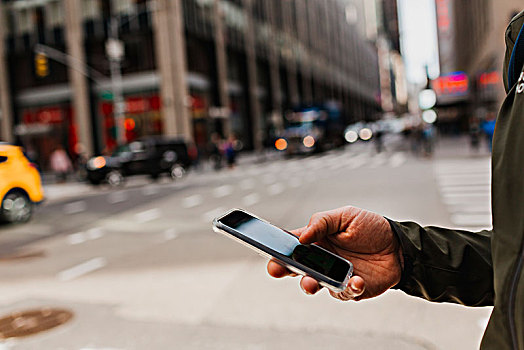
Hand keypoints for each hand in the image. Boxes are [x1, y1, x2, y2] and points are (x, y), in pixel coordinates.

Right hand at [267, 206, 402, 300]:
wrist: (399, 246)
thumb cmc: (371, 228)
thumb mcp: (345, 215)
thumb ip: (321, 223)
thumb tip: (302, 237)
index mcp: (316, 240)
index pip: (291, 245)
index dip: (277, 249)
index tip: (268, 252)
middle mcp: (321, 260)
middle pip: (295, 268)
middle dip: (283, 270)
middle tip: (278, 270)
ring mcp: (334, 276)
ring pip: (315, 284)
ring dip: (310, 284)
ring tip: (312, 283)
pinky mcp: (350, 288)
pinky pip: (344, 292)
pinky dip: (349, 288)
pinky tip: (356, 280)